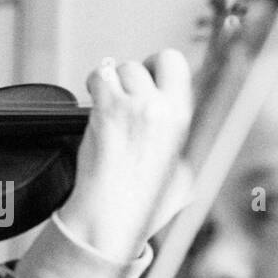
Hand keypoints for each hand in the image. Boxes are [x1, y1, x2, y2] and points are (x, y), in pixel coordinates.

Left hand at [59, 49, 193, 260]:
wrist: (110, 216)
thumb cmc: (141, 205)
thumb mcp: (182, 179)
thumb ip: (182, 154)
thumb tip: (181, 150)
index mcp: (182, 119)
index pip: (176, 63)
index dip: (160, 67)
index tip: (151, 79)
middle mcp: (162, 108)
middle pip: (152, 60)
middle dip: (139, 70)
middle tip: (126, 88)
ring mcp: (135, 107)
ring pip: (122, 68)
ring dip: (112, 82)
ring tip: (107, 103)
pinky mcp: (107, 110)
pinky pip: (99, 76)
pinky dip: (94, 84)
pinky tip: (94, 100)